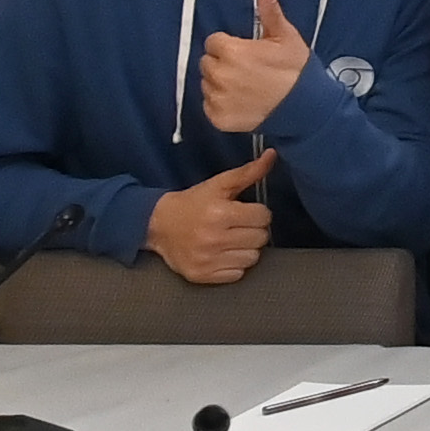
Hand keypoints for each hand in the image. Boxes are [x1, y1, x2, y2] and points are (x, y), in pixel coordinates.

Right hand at [142, 151, 274, 285]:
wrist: (157, 225)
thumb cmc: (193, 203)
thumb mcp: (218, 185)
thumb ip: (248, 172)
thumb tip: (272, 155)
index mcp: (219, 213)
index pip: (263, 217)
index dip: (258, 213)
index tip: (245, 212)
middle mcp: (213, 238)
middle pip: (261, 238)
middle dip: (253, 230)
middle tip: (238, 226)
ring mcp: (207, 260)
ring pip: (252, 257)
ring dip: (246, 248)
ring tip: (231, 240)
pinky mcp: (202, 275)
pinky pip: (237, 274)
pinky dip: (234, 265)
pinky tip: (223, 254)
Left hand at [197, 0, 312, 135]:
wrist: (305, 108)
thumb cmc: (296, 70)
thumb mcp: (286, 37)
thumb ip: (270, 12)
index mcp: (232, 51)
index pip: (214, 42)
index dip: (229, 46)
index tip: (245, 53)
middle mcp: (219, 74)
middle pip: (207, 63)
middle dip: (222, 63)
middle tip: (246, 70)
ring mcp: (217, 98)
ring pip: (207, 84)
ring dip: (220, 83)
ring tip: (245, 87)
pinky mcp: (218, 117)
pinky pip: (209, 105)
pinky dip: (221, 104)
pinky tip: (242, 102)